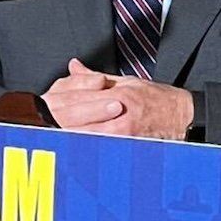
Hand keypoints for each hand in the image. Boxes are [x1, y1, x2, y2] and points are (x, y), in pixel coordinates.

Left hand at [41, 59, 193, 139]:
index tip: (42, 111)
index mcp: (115, 94)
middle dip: (56, 126)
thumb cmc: (157, 99)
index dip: (57, 106)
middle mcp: (118, 113)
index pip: (78, 100)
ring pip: (84, 138)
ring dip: (65, 140)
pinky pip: (99, 150)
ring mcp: (123, 133)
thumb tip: (74, 66)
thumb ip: (95, 77)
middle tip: (36, 130)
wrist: (183, 116)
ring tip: (47, 143)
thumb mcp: (126, 81)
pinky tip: (70, 154)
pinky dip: (83, 151)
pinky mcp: (128, 146)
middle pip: (77, 121)